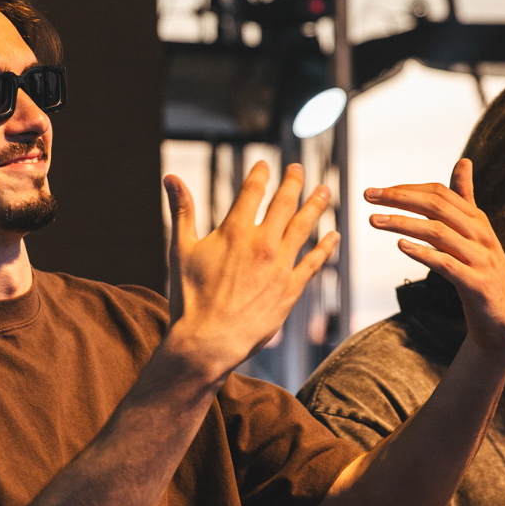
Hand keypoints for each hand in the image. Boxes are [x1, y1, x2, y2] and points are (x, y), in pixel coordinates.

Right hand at [164, 161, 337, 380]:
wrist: (209, 340)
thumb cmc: (190, 296)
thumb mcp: (180, 249)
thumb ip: (181, 210)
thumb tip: (170, 176)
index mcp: (234, 231)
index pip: (252, 191)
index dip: (259, 174)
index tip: (264, 164)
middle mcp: (262, 243)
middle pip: (284, 203)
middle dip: (292, 182)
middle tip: (298, 169)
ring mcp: (279, 266)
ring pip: (303, 228)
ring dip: (315, 206)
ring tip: (325, 191)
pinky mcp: (290, 289)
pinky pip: (313, 262)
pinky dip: (326, 247)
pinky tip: (334, 235)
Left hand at [363, 159, 504, 358]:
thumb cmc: (482, 269)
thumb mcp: (475, 233)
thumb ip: (465, 199)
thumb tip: (464, 161)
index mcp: (476, 219)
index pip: (440, 193)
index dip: (406, 189)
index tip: (376, 191)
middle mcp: (481, 234)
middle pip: (437, 207)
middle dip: (400, 199)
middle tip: (368, 197)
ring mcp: (481, 259)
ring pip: (439, 233)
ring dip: (403, 224)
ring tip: (375, 221)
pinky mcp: (477, 284)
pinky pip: (448, 264)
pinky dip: (424, 254)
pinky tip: (401, 246)